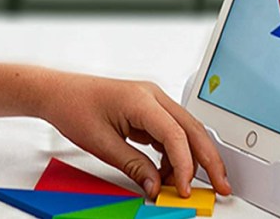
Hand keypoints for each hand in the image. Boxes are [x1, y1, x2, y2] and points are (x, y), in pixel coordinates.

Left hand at [39, 75, 230, 199]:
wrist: (58, 93)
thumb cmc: (73, 107)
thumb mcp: (101, 144)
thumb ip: (133, 166)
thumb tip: (155, 186)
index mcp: (141, 100)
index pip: (176, 134)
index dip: (185, 165)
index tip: (184, 188)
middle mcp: (152, 96)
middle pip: (192, 130)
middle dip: (209, 160)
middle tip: (221, 185)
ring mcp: (151, 102)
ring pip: (184, 132)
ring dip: (189, 159)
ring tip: (183, 185)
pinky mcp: (147, 110)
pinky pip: (170, 133)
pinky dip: (173, 154)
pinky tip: (167, 172)